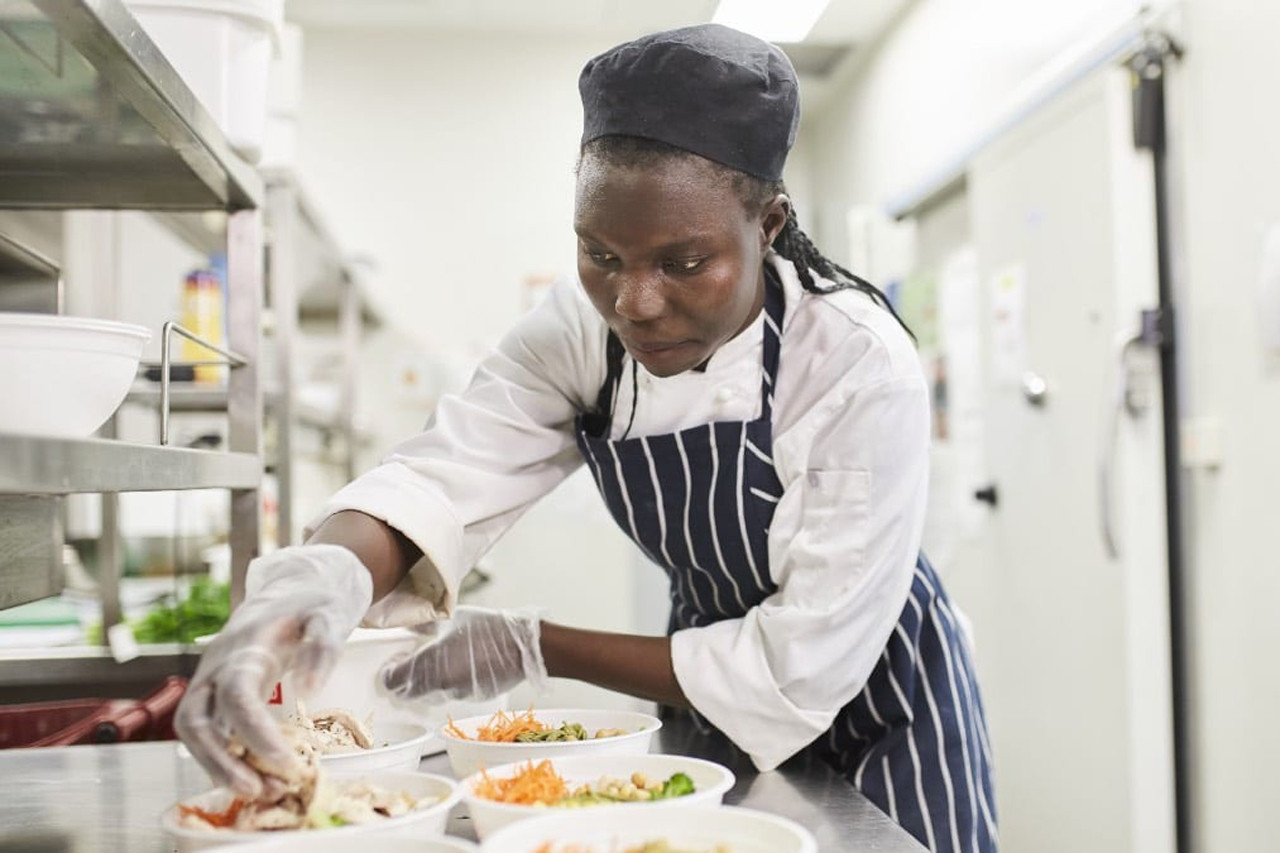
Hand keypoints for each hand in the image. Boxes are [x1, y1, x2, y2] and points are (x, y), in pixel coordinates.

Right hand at [175, 545, 371, 796]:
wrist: (288, 589)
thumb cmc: (309, 604)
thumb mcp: (327, 614)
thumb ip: (322, 646)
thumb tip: (310, 690)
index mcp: (244, 646)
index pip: (236, 694)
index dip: (254, 732)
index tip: (285, 761)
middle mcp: (217, 667)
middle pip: (195, 721)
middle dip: (221, 763)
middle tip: (260, 791)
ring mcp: (210, 681)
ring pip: (194, 732)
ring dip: (220, 767)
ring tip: (263, 791)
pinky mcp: (215, 695)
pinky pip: (207, 731)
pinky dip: (225, 758)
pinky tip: (256, 777)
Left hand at [379, 606, 546, 703]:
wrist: (523, 647)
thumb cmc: (488, 627)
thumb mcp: (452, 618)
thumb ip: (427, 625)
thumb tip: (412, 626)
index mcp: (428, 664)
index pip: (392, 680)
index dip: (388, 672)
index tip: (392, 662)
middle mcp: (438, 684)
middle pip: (409, 692)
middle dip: (405, 680)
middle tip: (409, 663)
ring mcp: (457, 693)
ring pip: (431, 693)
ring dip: (427, 682)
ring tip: (438, 661)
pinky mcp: (473, 697)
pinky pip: (452, 692)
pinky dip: (449, 683)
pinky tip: (461, 666)